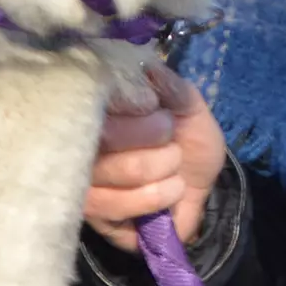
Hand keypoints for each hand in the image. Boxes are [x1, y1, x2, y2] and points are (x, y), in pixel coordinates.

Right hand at [82, 62, 225, 253]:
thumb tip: (148, 69)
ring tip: (175, 168)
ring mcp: (84, 182)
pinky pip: (112, 208)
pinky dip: (152, 198)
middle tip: (171, 138)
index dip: (127, 108)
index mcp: (101, 110)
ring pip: (107, 175)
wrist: (203, 184)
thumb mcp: (189, 105)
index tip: (155, 108)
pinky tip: (172, 191)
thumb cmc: (188, 136)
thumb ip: (171, 87)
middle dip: (150, 141)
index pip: (92, 101)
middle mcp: (83, 144)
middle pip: (102, 139)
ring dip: (155, 173)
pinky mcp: (96, 216)